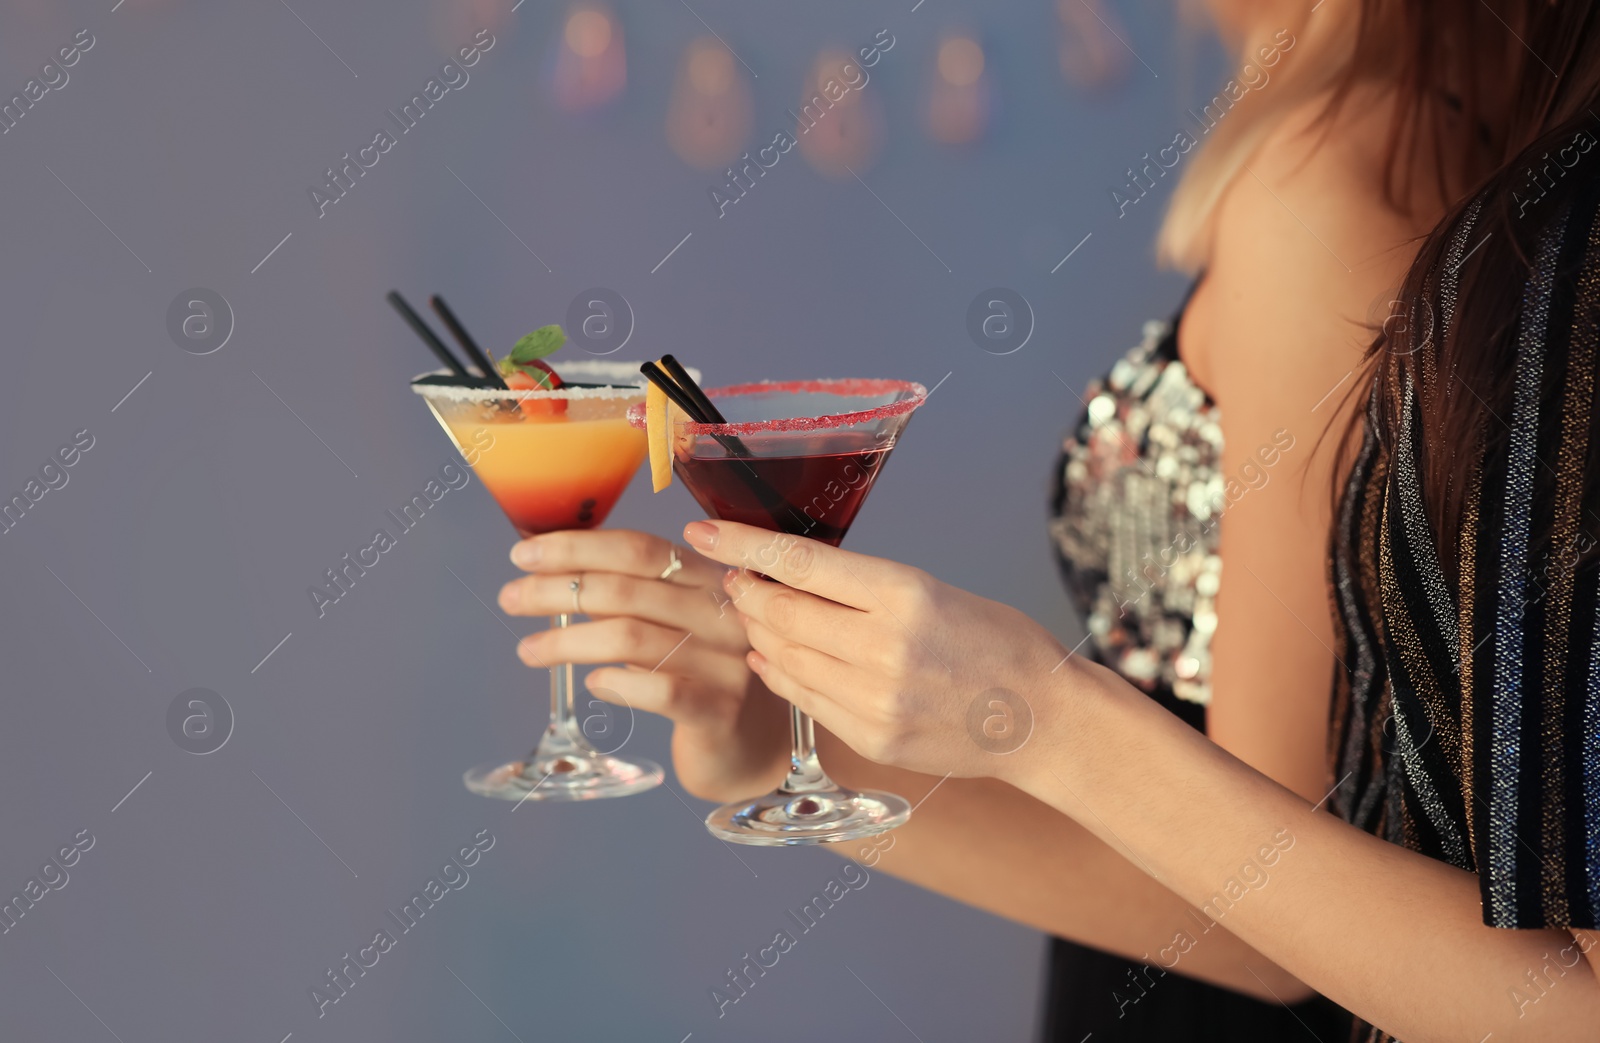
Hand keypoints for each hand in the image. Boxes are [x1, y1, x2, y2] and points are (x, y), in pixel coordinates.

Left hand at [498, 529, 789, 799]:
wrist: (760, 748)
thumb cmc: (706, 676)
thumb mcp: (680, 626)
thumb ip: (636, 597)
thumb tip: (552, 573)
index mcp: (712, 579)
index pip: (639, 548)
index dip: (577, 547)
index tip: (523, 555)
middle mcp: (725, 613)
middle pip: (627, 589)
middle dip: (557, 590)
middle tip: (510, 599)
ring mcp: (726, 662)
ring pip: (631, 637)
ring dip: (568, 641)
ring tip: (527, 651)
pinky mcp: (720, 711)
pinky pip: (660, 691)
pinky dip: (618, 683)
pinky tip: (591, 684)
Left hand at [682, 520, 1071, 781]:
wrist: (1043, 718)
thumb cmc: (996, 643)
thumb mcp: (934, 590)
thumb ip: (864, 587)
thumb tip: (793, 573)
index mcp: (904, 595)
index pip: (799, 562)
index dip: (741, 544)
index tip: (703, 531)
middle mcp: (884, 648)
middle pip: (781, 613)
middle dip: (746, 591)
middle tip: (735, 578)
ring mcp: (874, 700)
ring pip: (784, 657)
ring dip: (760, 633)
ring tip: (757, 615)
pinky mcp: (870, 737)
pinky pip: (803, 699)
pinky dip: (779, 673)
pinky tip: (773, 656)